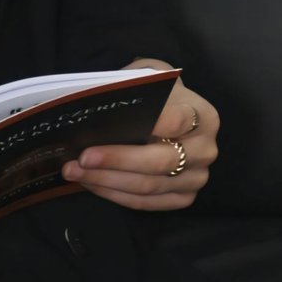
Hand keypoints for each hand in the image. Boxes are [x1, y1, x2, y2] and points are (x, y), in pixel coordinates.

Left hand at [59, 58, 217, 211]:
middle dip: (117, 160)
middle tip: (82, 157)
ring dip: (107, 181)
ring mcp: (196, 178)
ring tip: (75, 171)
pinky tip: (92, 183)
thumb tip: (104, 102)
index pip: (178, 121)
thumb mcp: (151, 78)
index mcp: (204, 116)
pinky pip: (146, 203)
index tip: (116, 124)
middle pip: (160, 161)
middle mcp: (206, 150)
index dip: (151, 124)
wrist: (175, 114)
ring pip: (148, 186)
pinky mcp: (183, 198)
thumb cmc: (158, 95)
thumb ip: (135, 86)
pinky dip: (115, 195)